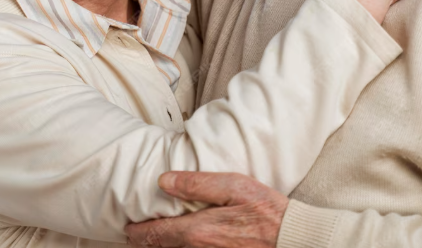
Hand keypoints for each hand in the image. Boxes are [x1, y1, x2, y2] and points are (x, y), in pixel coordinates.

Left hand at [125, 172, 286, 247]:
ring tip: (157, 238)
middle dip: (146, 241)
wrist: (292, 240)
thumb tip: (165, 181)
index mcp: (198, 231)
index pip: (155, 234)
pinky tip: (187, 242)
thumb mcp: (234, 187)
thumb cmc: (268, 212)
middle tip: (137, 233)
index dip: (138, 231)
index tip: (129, 226)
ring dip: (164, 246)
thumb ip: (197, 183)